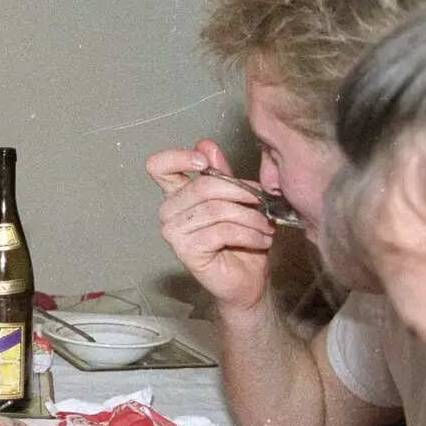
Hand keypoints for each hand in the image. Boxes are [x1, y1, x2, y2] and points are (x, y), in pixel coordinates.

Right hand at [146, 141, 274, 313]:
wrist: (247, 281)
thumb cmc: (241, 241)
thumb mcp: (237, 201)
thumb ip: (222, 174)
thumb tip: (206, 144)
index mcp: (177, 195)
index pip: (159, 167)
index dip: (178, 157)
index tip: (204, 161)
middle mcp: (169, 212)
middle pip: (201, 186)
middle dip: (240, 192)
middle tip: (263, 203)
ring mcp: (173, 233)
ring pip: (216, 210)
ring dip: (250, 217)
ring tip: (266, 227)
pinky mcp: (186, 251)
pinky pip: (221, 231)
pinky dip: (249, 234)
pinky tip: (261, 240)